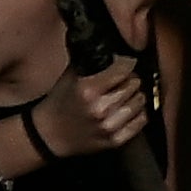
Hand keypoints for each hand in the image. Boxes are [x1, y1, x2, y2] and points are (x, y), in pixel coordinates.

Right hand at [23, 52, 154, 161]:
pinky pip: (140, 121)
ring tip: (126, 94)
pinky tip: (129, 109)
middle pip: (134, 84)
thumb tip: (112, 49)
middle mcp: (100, 108)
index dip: (127, 63)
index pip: (123, 69)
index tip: (126, 62)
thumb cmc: (60, 103)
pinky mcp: (115, 140)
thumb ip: (90, 60)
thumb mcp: (70, 76)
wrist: (50, 134)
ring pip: (140, 102)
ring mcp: (109, 126)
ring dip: (135, 95)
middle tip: (124, 79)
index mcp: (88, 89)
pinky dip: (138, 113)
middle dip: (131, 79)